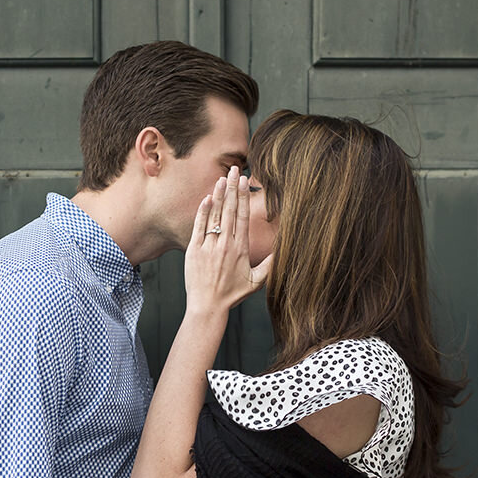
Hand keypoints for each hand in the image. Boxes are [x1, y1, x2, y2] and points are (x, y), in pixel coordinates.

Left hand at [184, 166, 272, 316]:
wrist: (207, 306)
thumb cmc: (232, 295)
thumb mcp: (256, 282)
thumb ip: (270, 265)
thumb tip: (284, 250)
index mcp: (240, 249)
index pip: (243, 217)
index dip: (243, 197)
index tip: (244, 182)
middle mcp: (225, 244)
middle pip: (230, 210)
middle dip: (232, 188)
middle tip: (234, 170)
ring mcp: (209, 246)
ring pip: (215, 215)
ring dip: (218, 195)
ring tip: (221, 178)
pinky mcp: (194, 250)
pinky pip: (199, 226)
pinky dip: (203, 211)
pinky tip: (207, 198)